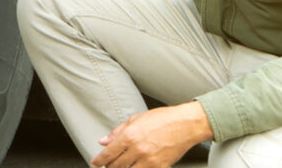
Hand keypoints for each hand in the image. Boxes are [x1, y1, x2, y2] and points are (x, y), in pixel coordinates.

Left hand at [91, 101, 213, 167]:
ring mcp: (149, 160)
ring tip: (120, 166)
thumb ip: (117, 131)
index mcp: (130, 135)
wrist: (187, 124)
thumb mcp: (136, 119)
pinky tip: (135, 166)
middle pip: (115, 166)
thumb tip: (103, 141)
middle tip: (107, 165)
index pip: (108, 153)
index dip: (98, 161)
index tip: (95, 163)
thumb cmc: (164, 119)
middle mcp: (137, 149)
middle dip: (108, 167)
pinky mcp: (159, 167)